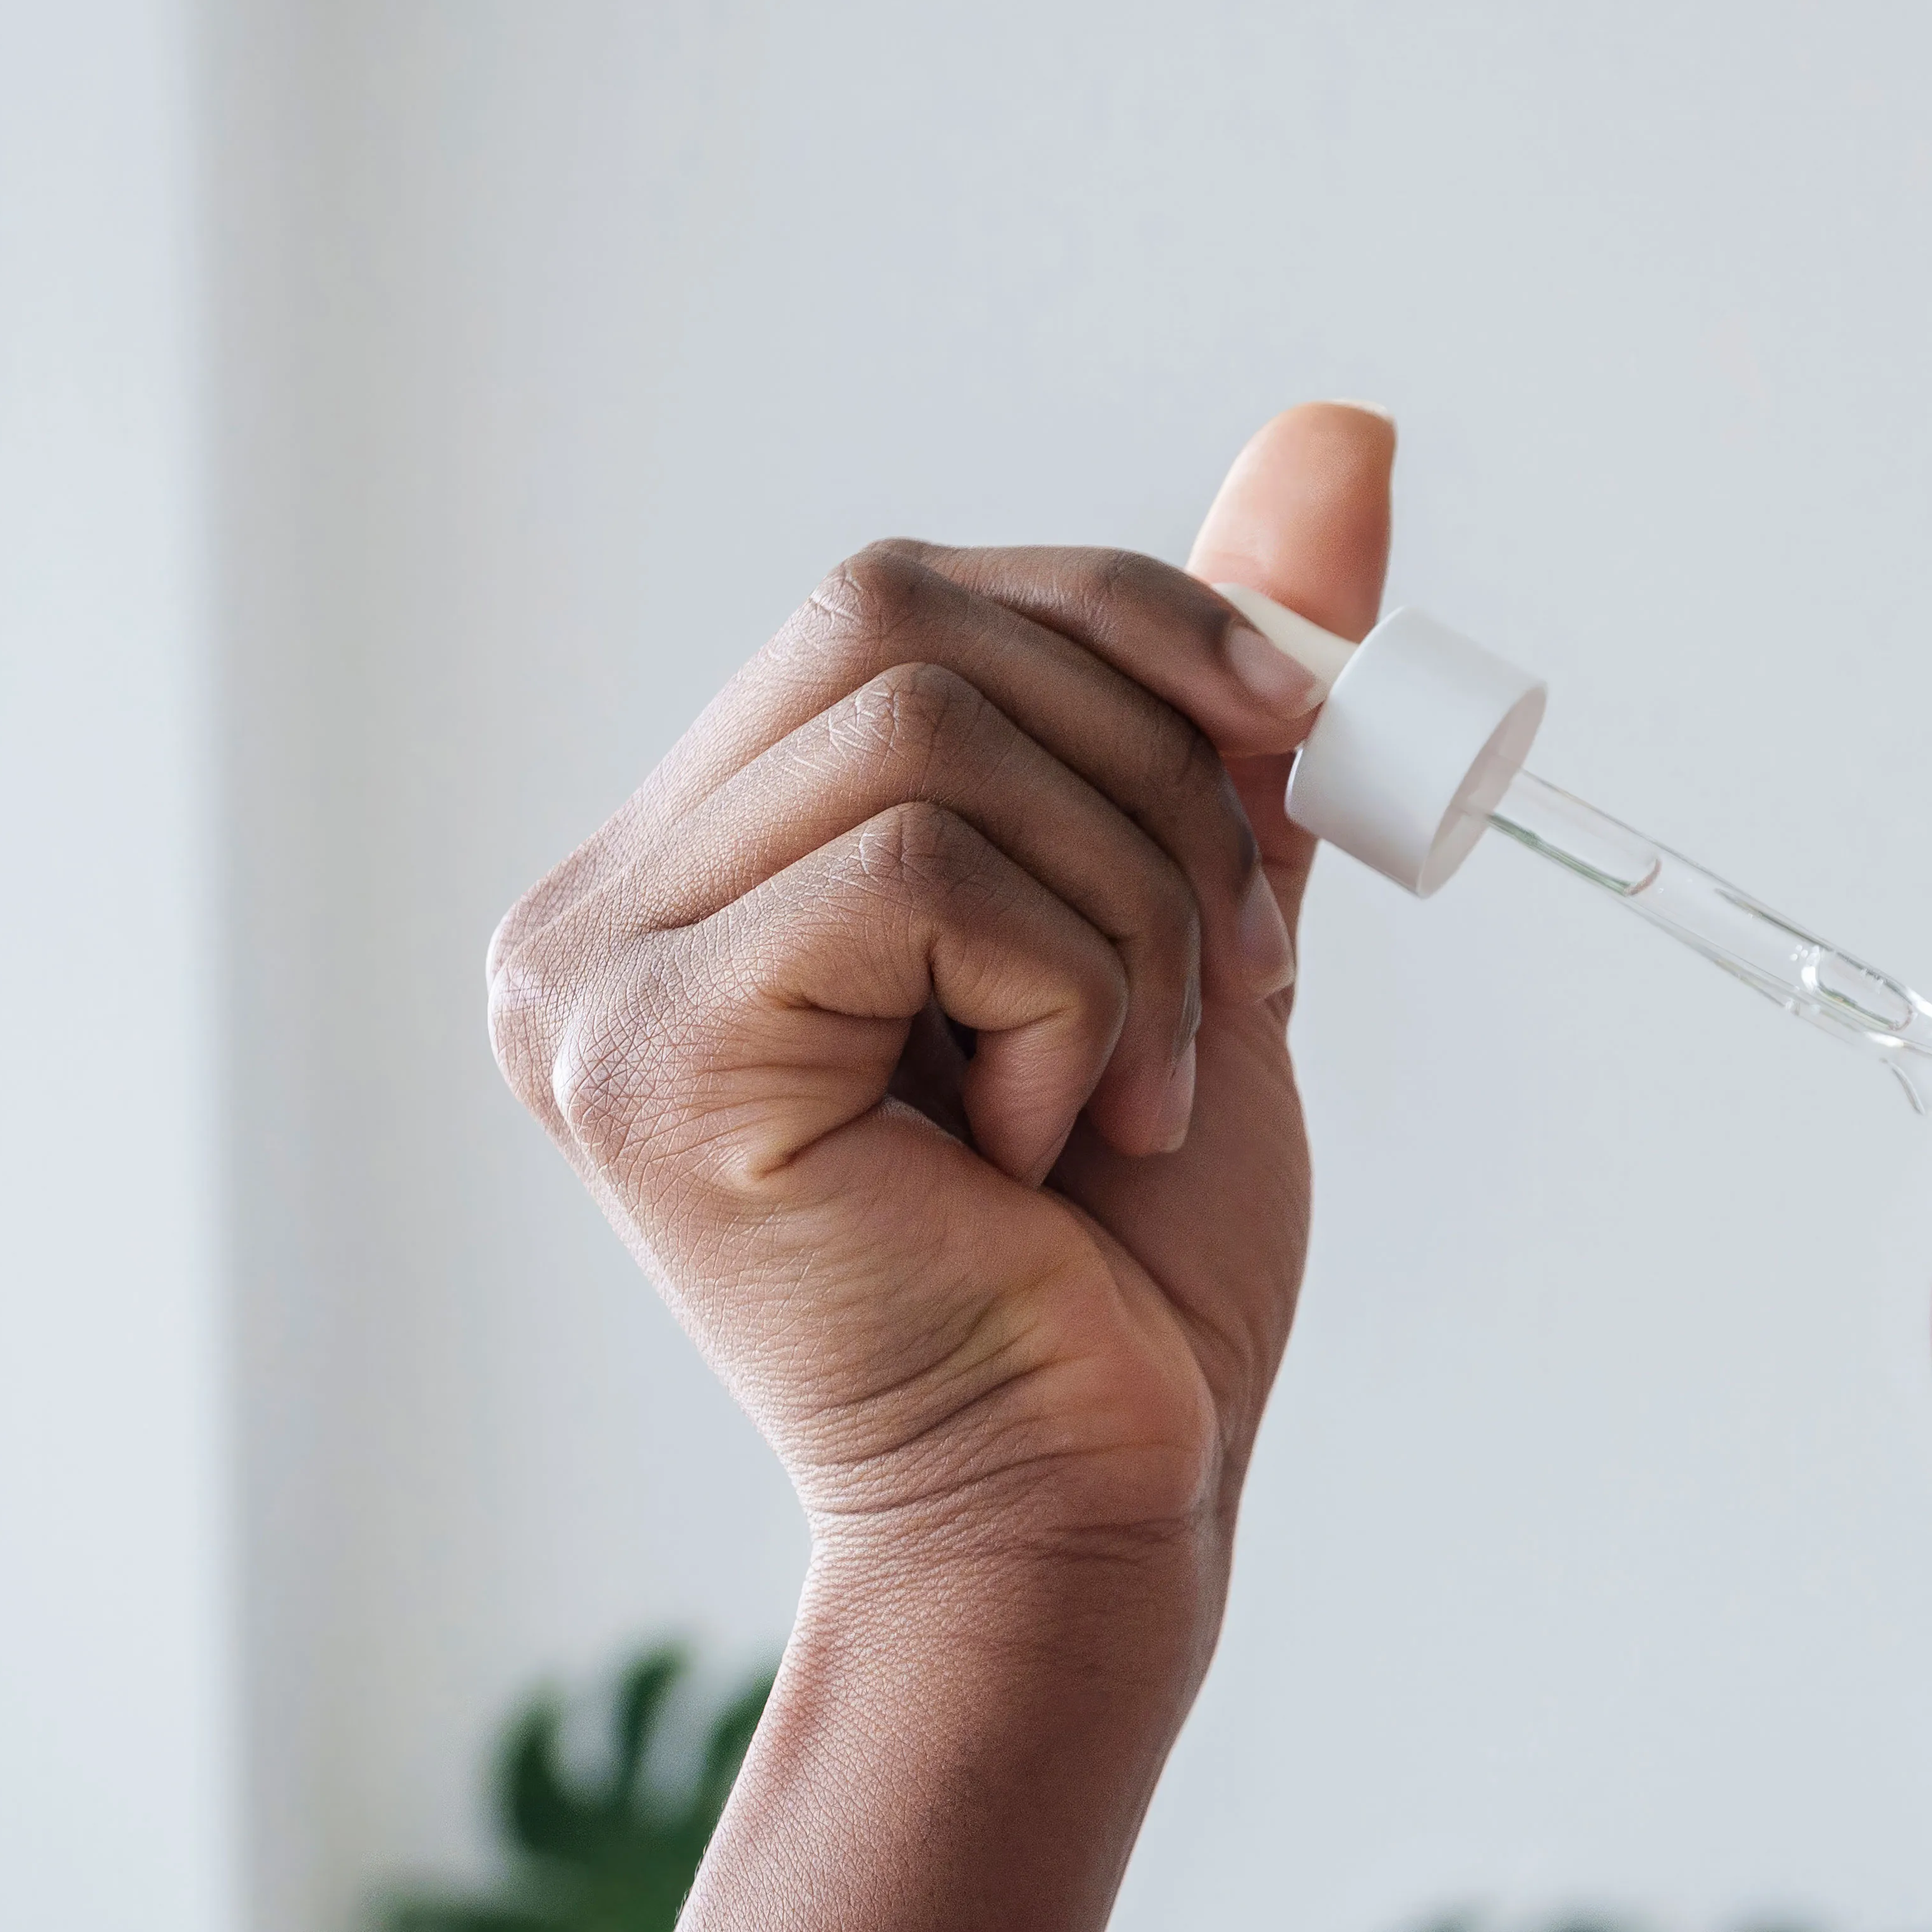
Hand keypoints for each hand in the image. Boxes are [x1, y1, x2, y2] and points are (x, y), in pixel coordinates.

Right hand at [486, 406, 1394, 1585]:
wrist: (1099, 1503)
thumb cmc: (1131, 1257)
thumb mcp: (1207, 910)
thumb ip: (1220, 693)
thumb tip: (1337, 428)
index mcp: (710, 857)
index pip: (911, 596)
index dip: (1139, 627)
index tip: (1302, 752)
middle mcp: (605, 900)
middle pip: (902, 614)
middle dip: (1149, 759)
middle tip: (1247, 964)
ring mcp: (594, 980)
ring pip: (933, 736)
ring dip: (1129, 907)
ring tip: (1147, 1091)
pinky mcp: (647, 1060)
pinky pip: (920, 871)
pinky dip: (1068, 995)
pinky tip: (1057, 1146)